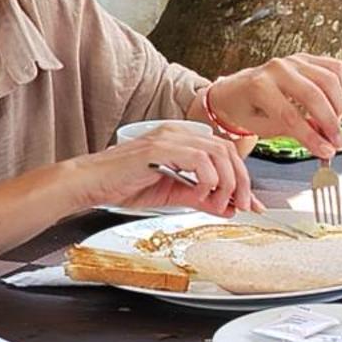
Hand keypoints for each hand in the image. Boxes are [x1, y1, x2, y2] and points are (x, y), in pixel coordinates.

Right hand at [68, 123, 261, 216]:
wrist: (91, 184)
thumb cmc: (123, 185)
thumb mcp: (172, 194)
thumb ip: (200, 197)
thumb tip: (227, 207)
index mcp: (182, 140)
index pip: (224, 152)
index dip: (242, 177)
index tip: (250, 203)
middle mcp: (178, 134)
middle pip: (228, 150)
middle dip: (241, 181)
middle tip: (241, 206)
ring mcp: (169, 138)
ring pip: (217, 154)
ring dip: (226, 183)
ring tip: (219, 205)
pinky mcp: (159, 148)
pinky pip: (198, 160)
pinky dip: (207, 180)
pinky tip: (199, 195)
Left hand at [208, 55, 341, 159]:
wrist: (236, 90)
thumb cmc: (247, 111)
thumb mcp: (263, 128)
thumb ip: (293, 133)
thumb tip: (325, 144)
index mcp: (258, 87)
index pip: (291, 115)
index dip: (312, 136)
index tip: (327, 151)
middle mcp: (276, 69)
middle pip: (313, 95)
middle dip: (331, 123)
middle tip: (338, 142)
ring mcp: (292, 60)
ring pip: (329, 80)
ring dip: (338, 106)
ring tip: (333, 125)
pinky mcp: (305, 58)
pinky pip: (334, 68)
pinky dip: (340, 86)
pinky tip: (333, 102)